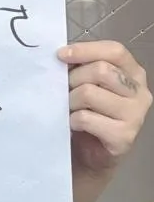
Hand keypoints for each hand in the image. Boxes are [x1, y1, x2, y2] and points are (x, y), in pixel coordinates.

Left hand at [57, 40, 151, 175]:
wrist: (91, 152)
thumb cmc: (88, 109)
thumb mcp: (87, 81)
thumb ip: (81, 66)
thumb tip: (62, 55)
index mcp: (133, 72)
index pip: (115, 50)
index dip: (86, 49)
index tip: (61, 55)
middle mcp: (140, 92)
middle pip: (100, 70)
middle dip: (73, 78)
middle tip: (64, 89)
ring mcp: (135, 115)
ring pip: (89, 93)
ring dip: (70, 100)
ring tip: (69, 107)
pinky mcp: (124, 136)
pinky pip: (86, 118)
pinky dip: (72, 119)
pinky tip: (74, 123)